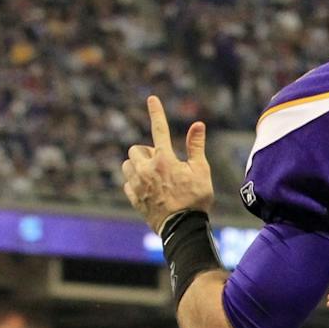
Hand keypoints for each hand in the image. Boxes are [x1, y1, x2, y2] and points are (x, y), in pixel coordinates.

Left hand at [120, 96, 212, 233]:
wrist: (183, 229)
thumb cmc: (195, 200)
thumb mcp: (201, 172)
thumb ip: (196, 147)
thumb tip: (198, 124)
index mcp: (165, 159)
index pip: (160, 129)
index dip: (156, 112)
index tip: (151, 98)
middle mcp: (147, 169)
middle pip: (136, 149)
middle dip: (146, 153)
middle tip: (161, 164)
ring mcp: (137, 184)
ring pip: (127, 165)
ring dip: (137, 165)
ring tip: (151, 175)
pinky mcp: (133, 198)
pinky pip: (127, 183)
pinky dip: (134, 182)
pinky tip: (147, 189)